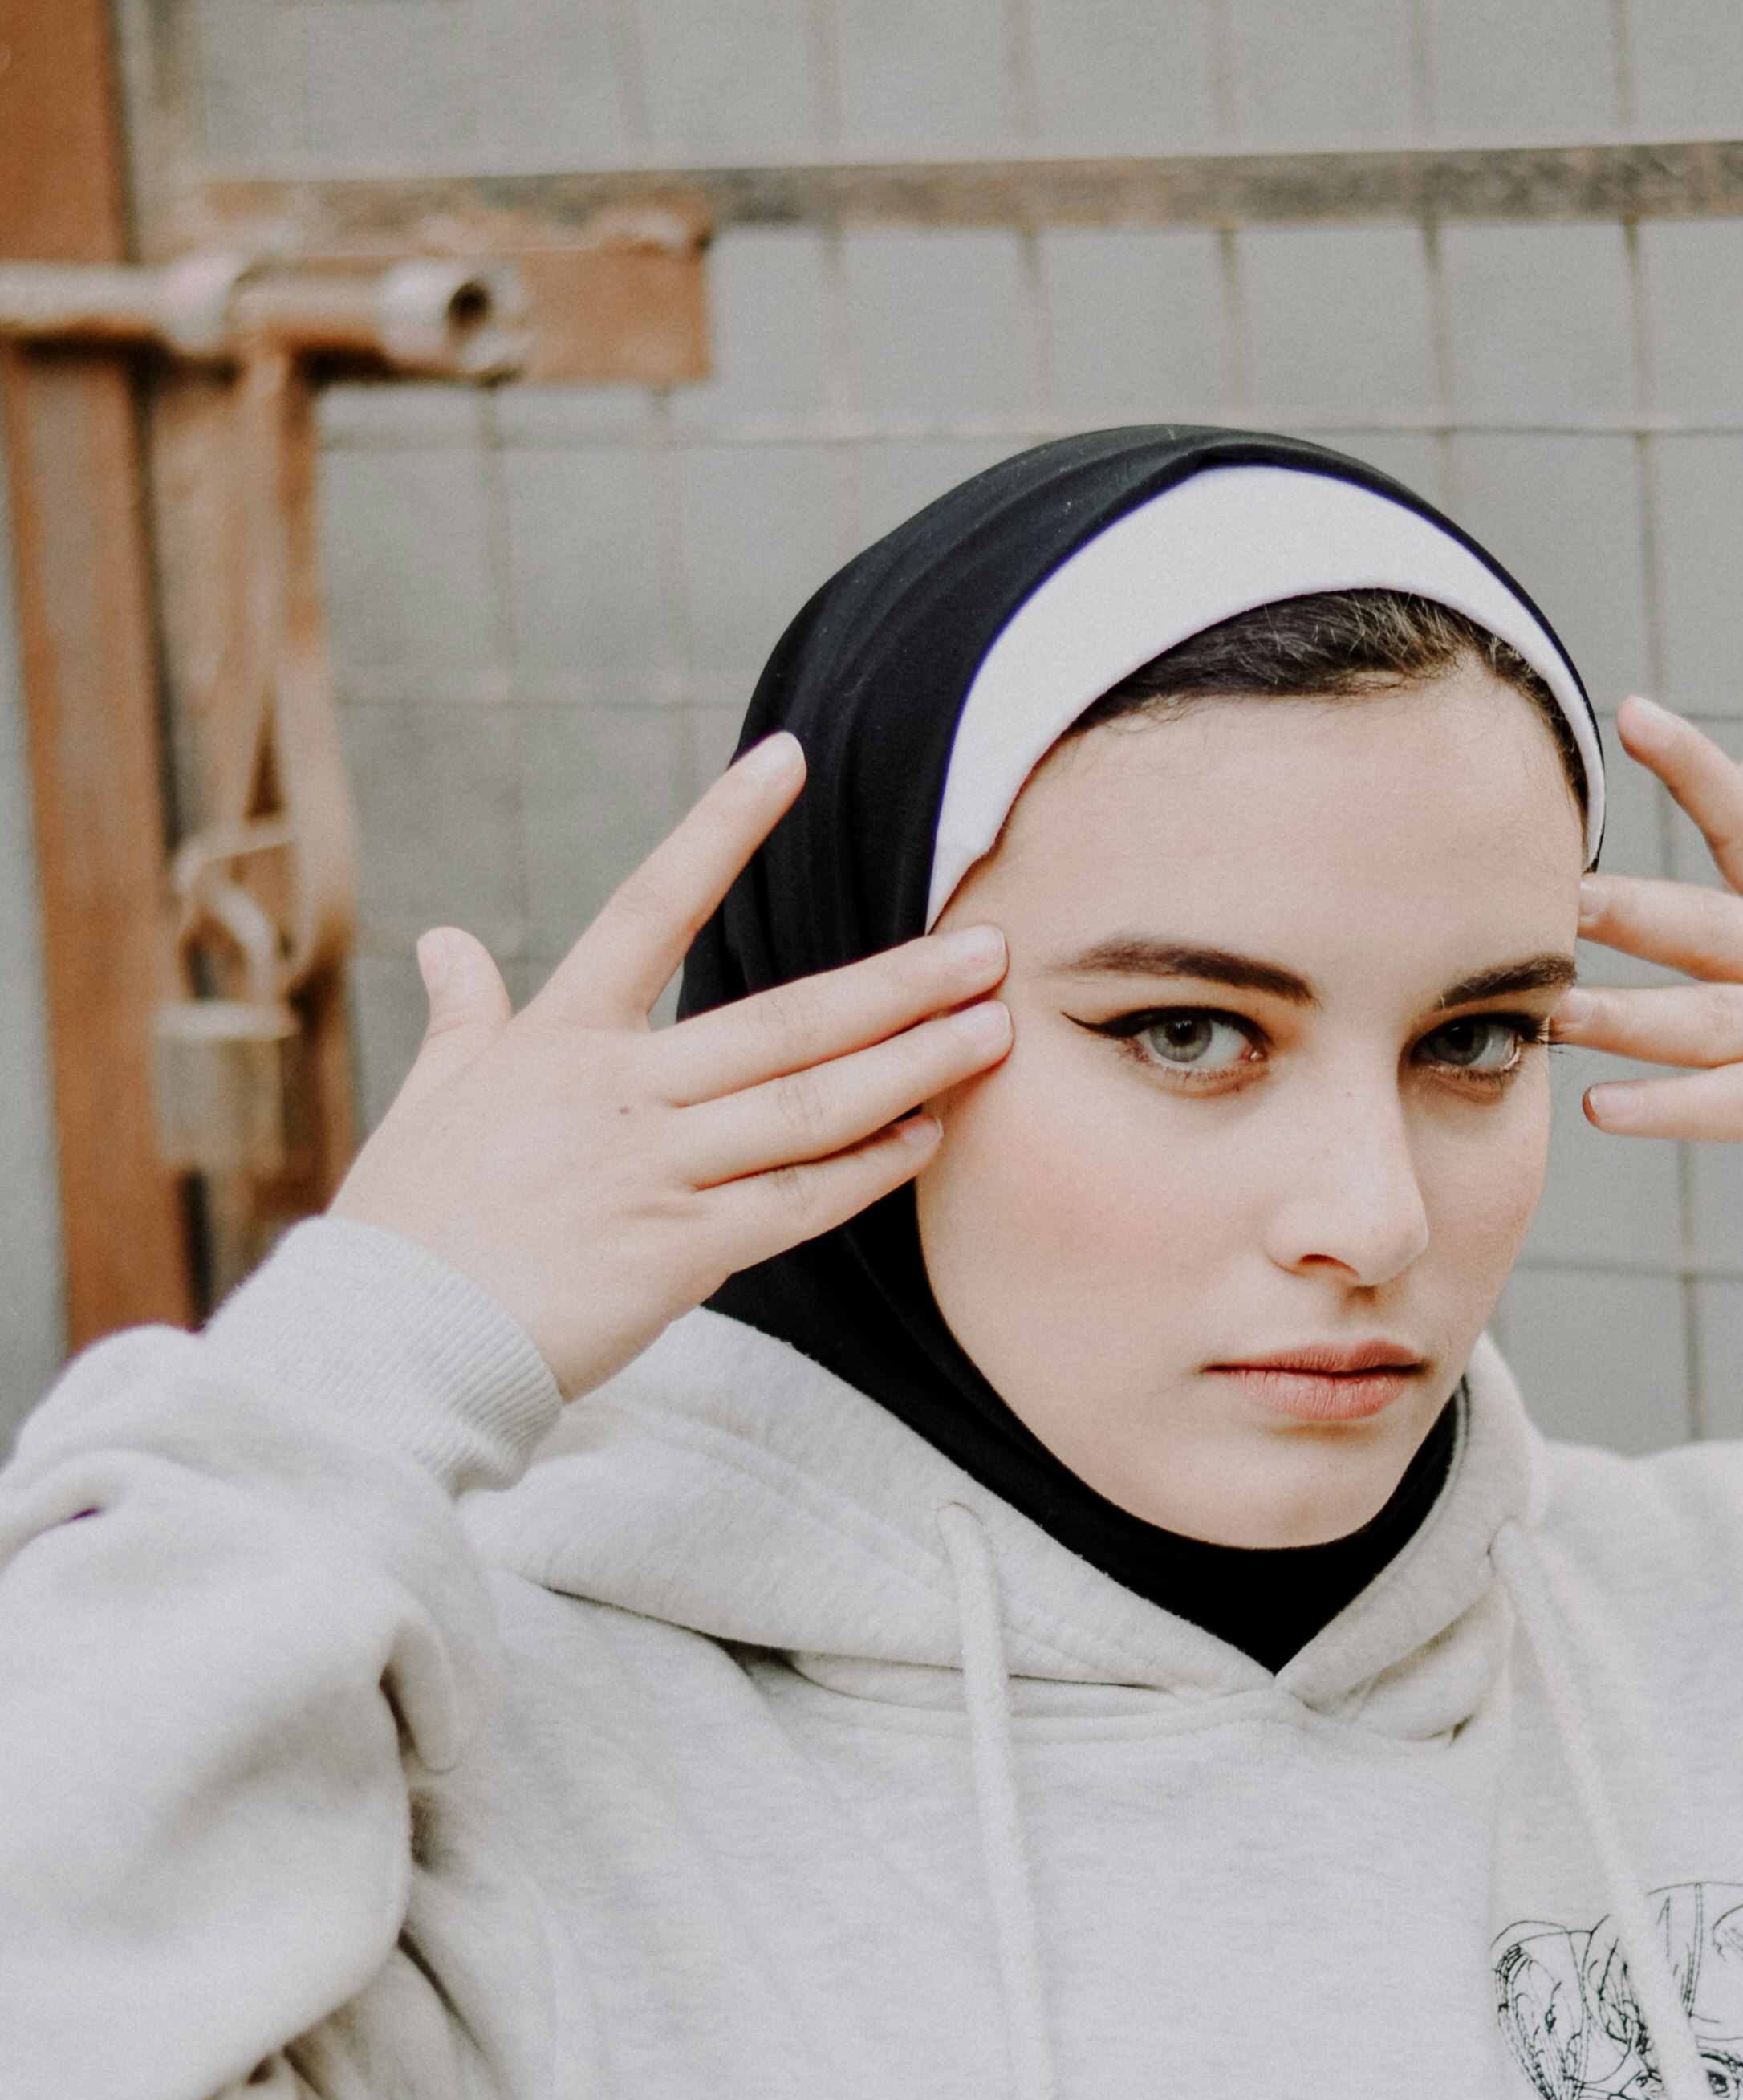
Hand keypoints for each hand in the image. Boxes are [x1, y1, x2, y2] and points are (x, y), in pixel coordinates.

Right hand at [334, 734, 1011, 1394]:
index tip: (788, 758)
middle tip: (986, 948)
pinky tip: (927, 1138)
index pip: (649, 906)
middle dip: (896, 983)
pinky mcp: (678, 1252)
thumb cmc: (408, 1223)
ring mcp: (654, 1171)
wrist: (392, 1341)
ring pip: (811, 1106)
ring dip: (914, 1067)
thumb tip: (445, 943)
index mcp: (557, 1038)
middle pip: (784, 1020)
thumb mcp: (429, 1101)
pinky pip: (798, 1203)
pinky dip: (868, 1170)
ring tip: (993, 1031)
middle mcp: (617, 1092)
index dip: (720, 827)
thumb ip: (462, 1019)